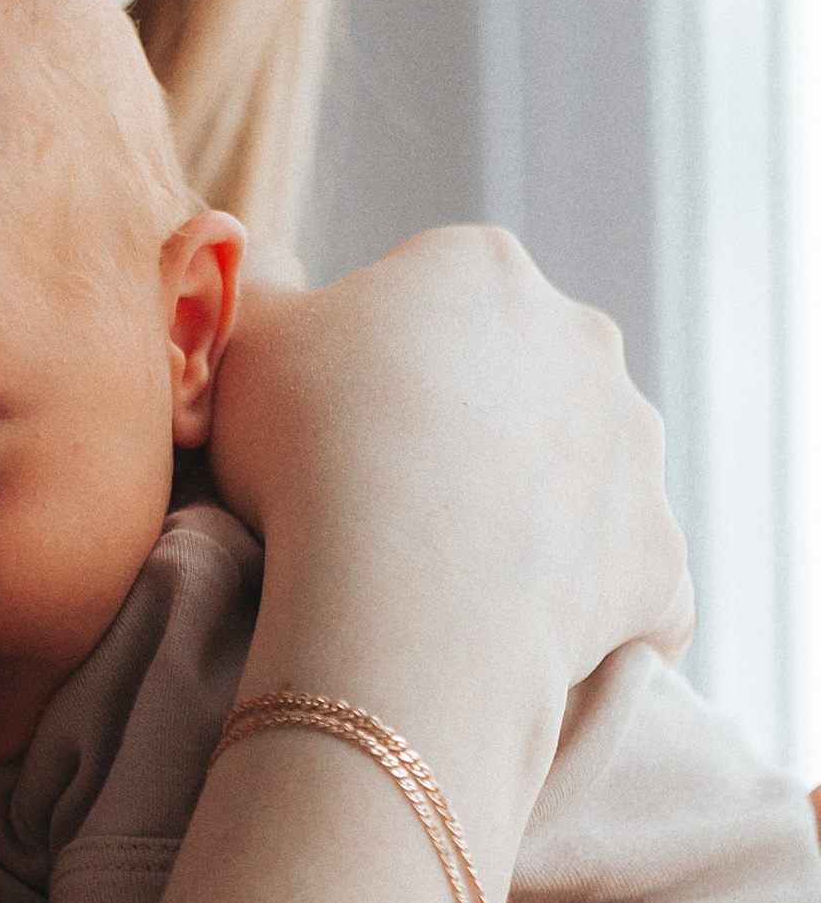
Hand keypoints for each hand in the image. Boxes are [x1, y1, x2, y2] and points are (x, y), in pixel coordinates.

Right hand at [210, 227, 689, 707]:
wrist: (405, 598)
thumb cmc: (310, 452)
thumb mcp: (243, 342)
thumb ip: (259, 287)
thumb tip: (271, 262)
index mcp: (481, 269)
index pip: (427, 299)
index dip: (372, 363)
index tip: (329, 426)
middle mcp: (582, 338)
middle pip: (517, 375)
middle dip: (469, 423)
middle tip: (384, 495)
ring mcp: (634, 447)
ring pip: (582, 470)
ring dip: (534, 507)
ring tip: (449, 571)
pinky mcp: (658, 552)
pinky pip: (632, 578)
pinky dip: (594, 606)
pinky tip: (535, 640)